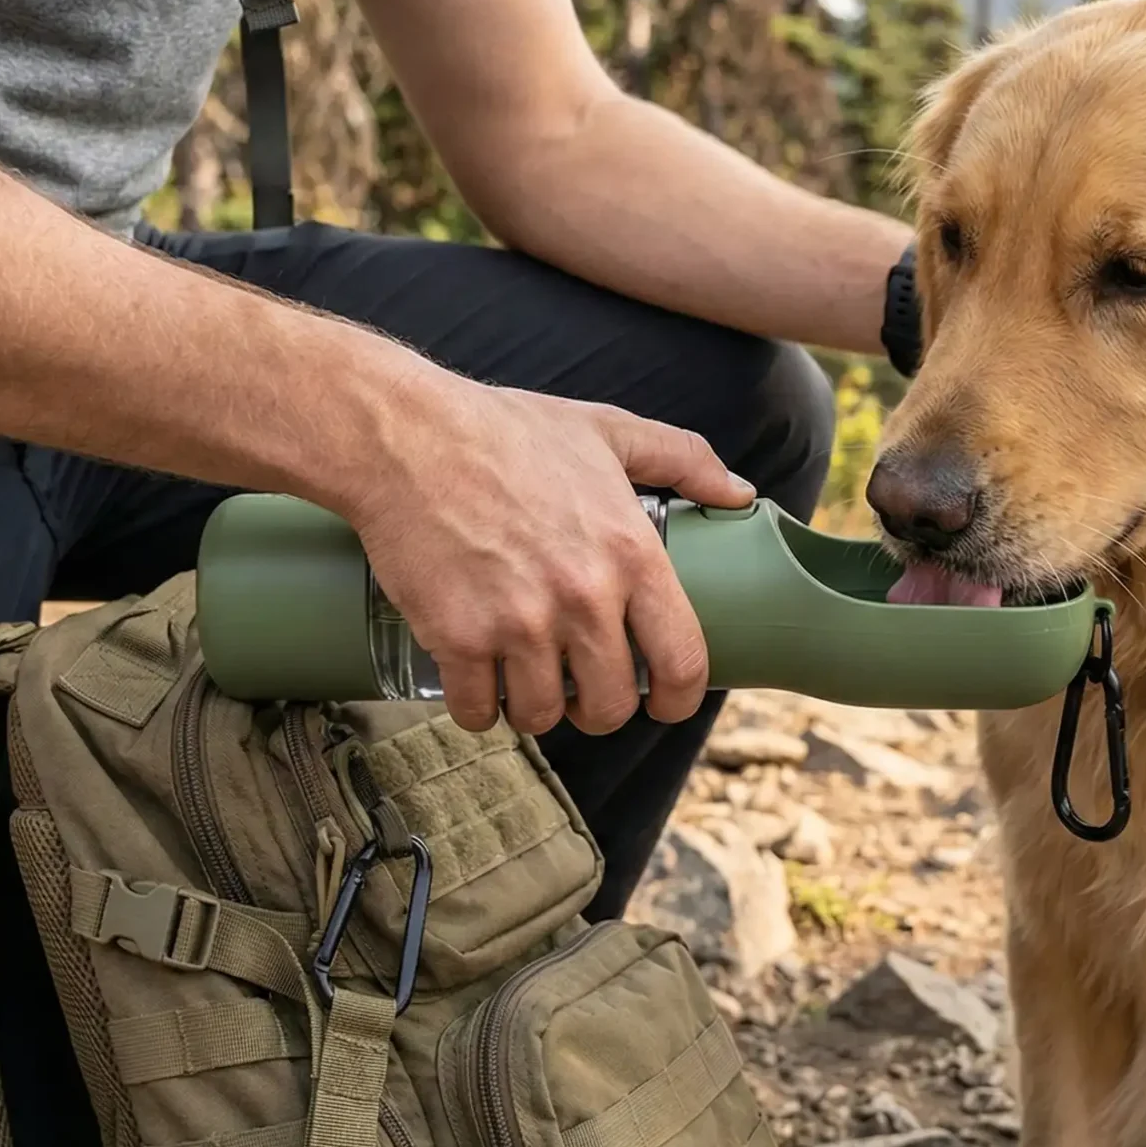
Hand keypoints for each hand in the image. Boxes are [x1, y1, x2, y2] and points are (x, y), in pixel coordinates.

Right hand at [340, 368, 753, 736]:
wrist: (406, 436)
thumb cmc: (506, 431)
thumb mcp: (606, 430)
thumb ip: (683, 459)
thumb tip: (739, 494)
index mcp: (631, 554)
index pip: (683, 663)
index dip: (680, 699)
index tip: (663, 702)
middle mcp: (583, 598)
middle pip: (611, 705)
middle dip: (597, 706)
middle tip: (578, 685)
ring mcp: (518, 623)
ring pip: (543, 715)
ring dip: (534, 706)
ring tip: (524, 676)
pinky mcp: (458, 638)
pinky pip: (478, 711)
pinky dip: (477, 706)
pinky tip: (476, 681)